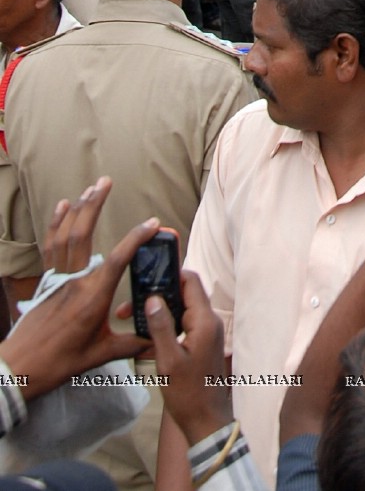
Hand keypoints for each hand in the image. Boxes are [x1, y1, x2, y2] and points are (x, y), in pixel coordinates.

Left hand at [1, 179, 155, 399]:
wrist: (20, 368)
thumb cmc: (60, 363)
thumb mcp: (99, 354)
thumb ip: (130, 344)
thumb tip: (157, 341)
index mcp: (92, 298)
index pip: (118, 260)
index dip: (136, 238)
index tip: (152, 223)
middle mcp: (74, 282)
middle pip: (83, 234)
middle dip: (95, 205)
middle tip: (106, 182)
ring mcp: (58, 279)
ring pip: (66, 235)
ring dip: (78, 209)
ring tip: (91, 188)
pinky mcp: (47, 281)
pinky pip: (51, 246)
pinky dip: (56, 224)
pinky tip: (63, 207)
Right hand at [145, 270, 231, 445]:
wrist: (205, 420)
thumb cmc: (188, 393)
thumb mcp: (169, 361)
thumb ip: (161, 328)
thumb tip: (153, 298)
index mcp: (205, 321)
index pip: (191, 282)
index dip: (171, 275)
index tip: (147, 277)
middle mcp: (210, 321)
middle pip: (185, 294)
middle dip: (159, 295)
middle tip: (132, 303)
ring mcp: (207, 332)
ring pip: (182, 310)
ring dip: (161, 311)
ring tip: (133, 317)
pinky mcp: (202, 342)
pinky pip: (183, 324)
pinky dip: (167, 325)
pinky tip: (147, 333)